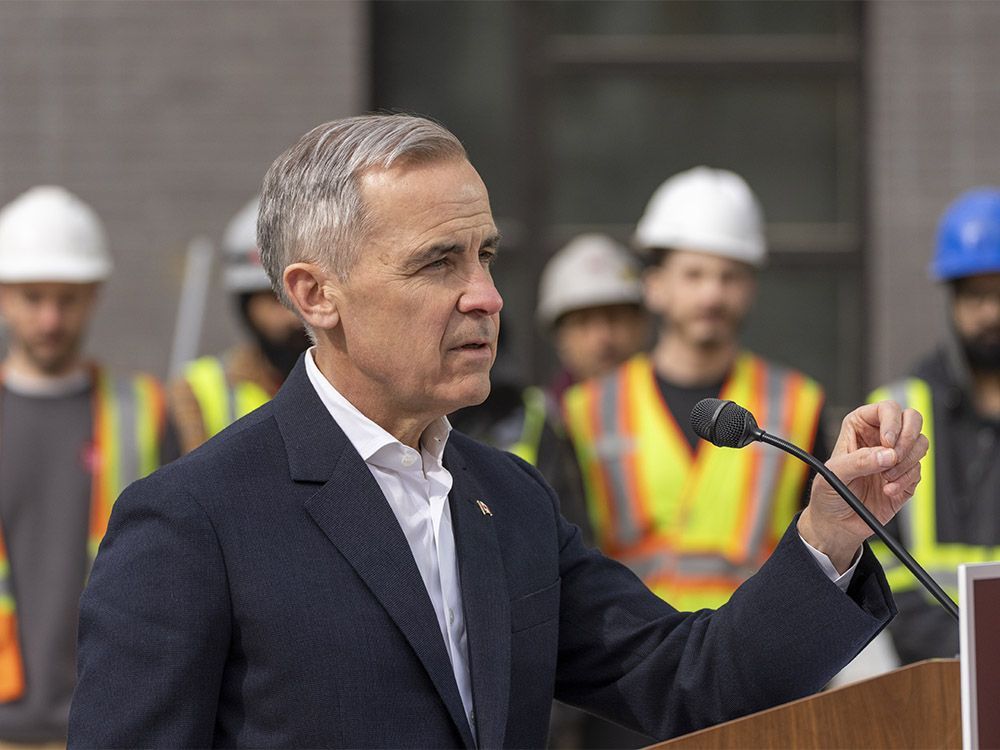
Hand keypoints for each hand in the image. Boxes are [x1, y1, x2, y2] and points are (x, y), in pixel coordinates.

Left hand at [798, 401, 927, 571]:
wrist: (837, 524)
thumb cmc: (828, 494)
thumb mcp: (834, 474)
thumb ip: (859, 462)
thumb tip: (887, 454)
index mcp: (860, 427)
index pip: (886, 408)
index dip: (892, 421)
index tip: (888, 441)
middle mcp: (880, 439)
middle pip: (912, 419)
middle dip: (908, 438)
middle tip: (895, 456)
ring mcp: (895, 457)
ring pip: (920, 444)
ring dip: (907, 462)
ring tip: (886, 477)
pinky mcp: (906, 477)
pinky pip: (919, 471)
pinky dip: (905, 481)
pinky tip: (888, 490)